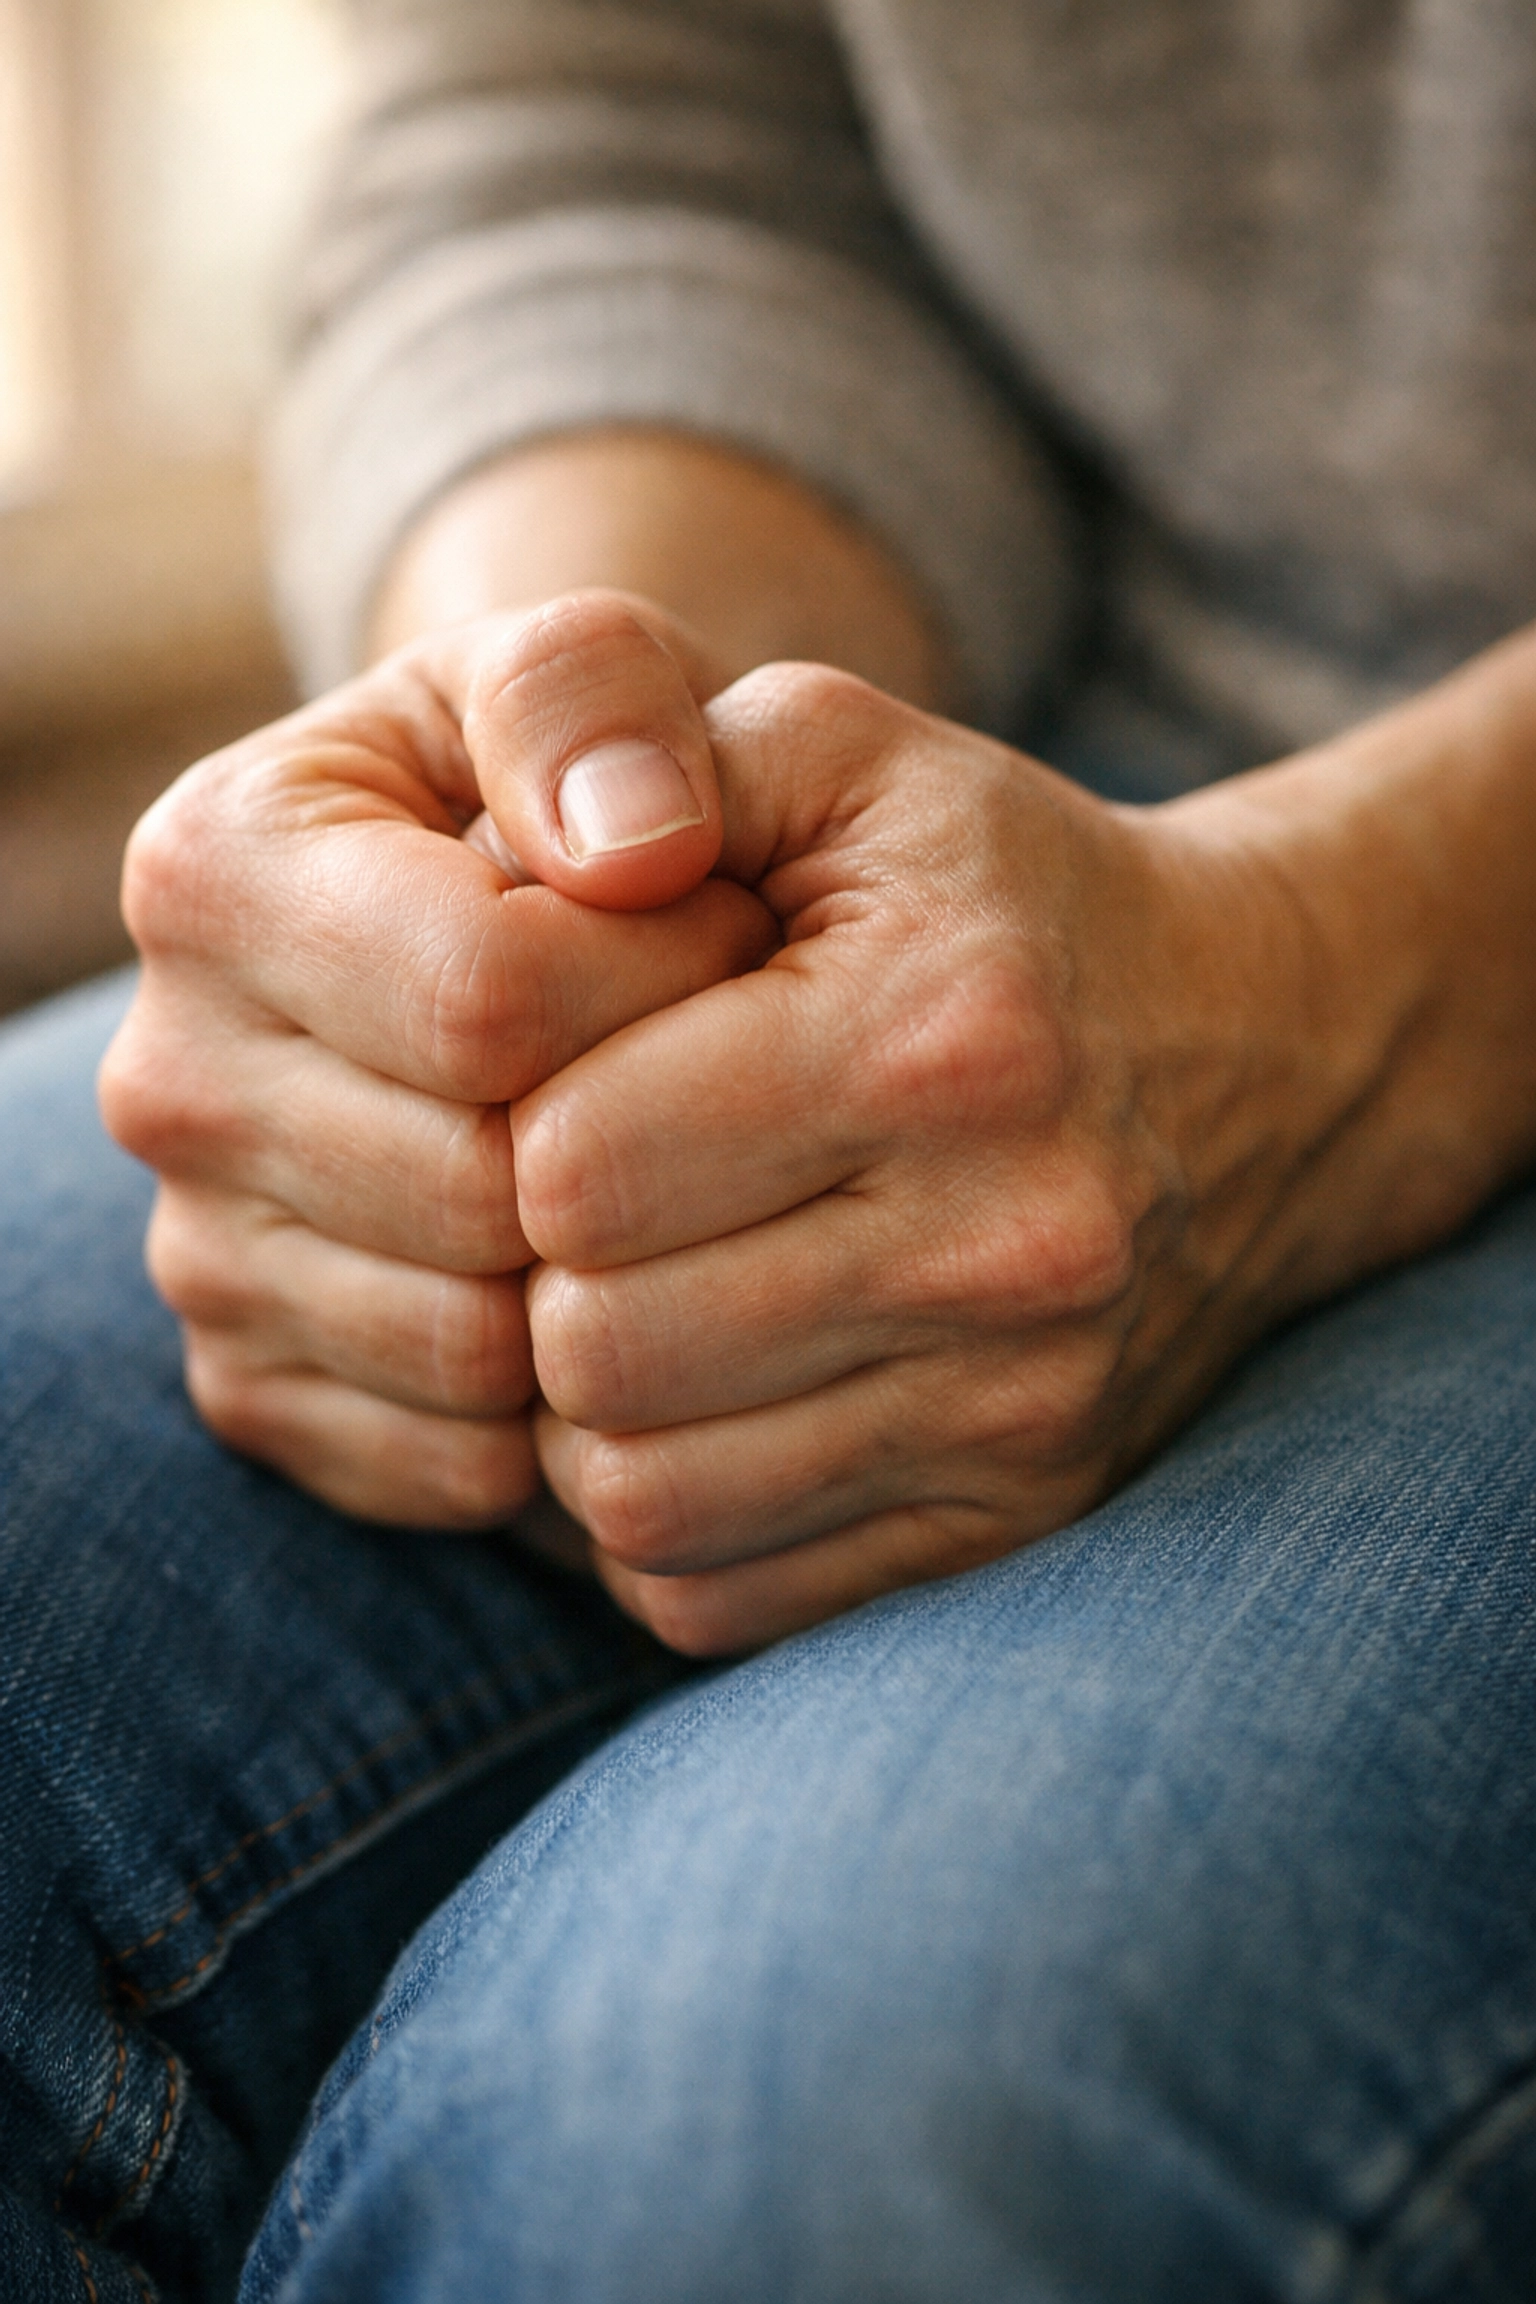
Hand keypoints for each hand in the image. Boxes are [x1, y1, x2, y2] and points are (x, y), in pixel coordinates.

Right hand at [99, 597, 775, 1525]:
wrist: (503, 941)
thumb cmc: (561, 804)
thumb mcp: (580, 686)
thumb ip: (598, 697)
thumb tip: (637, 847)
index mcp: (213, 871)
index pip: (489, 996)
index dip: (667, 982)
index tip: (729, 931)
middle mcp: (169, 1075)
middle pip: (476, 1187)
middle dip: (645, 1131)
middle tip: (710, 1060)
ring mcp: (198, 1250)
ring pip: (471, 1340)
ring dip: (616, 1273)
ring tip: (656, 1153)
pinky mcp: (253, 1389)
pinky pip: (451, 1459)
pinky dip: (563, 1404)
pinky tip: (601, 1281)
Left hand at [474, 616, 1483, 1652]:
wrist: (1253, 1054)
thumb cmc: (993, 895)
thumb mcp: (841, 755)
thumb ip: (641, 749)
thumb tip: (471, 881)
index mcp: (932, 1035)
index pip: (570, 1168)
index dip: (510, 1134)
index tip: (559, 1093)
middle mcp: (1004, 1242)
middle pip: (594, 1353)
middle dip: (537, 1285)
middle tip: (579, 1218)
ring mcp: (1024, 1406)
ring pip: (643, 1503)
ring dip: (583, 1418)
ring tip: (628, 1306)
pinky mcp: (1018, 1514)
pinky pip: (722, 1596)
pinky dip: (660, 1521)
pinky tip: (700, 1403)